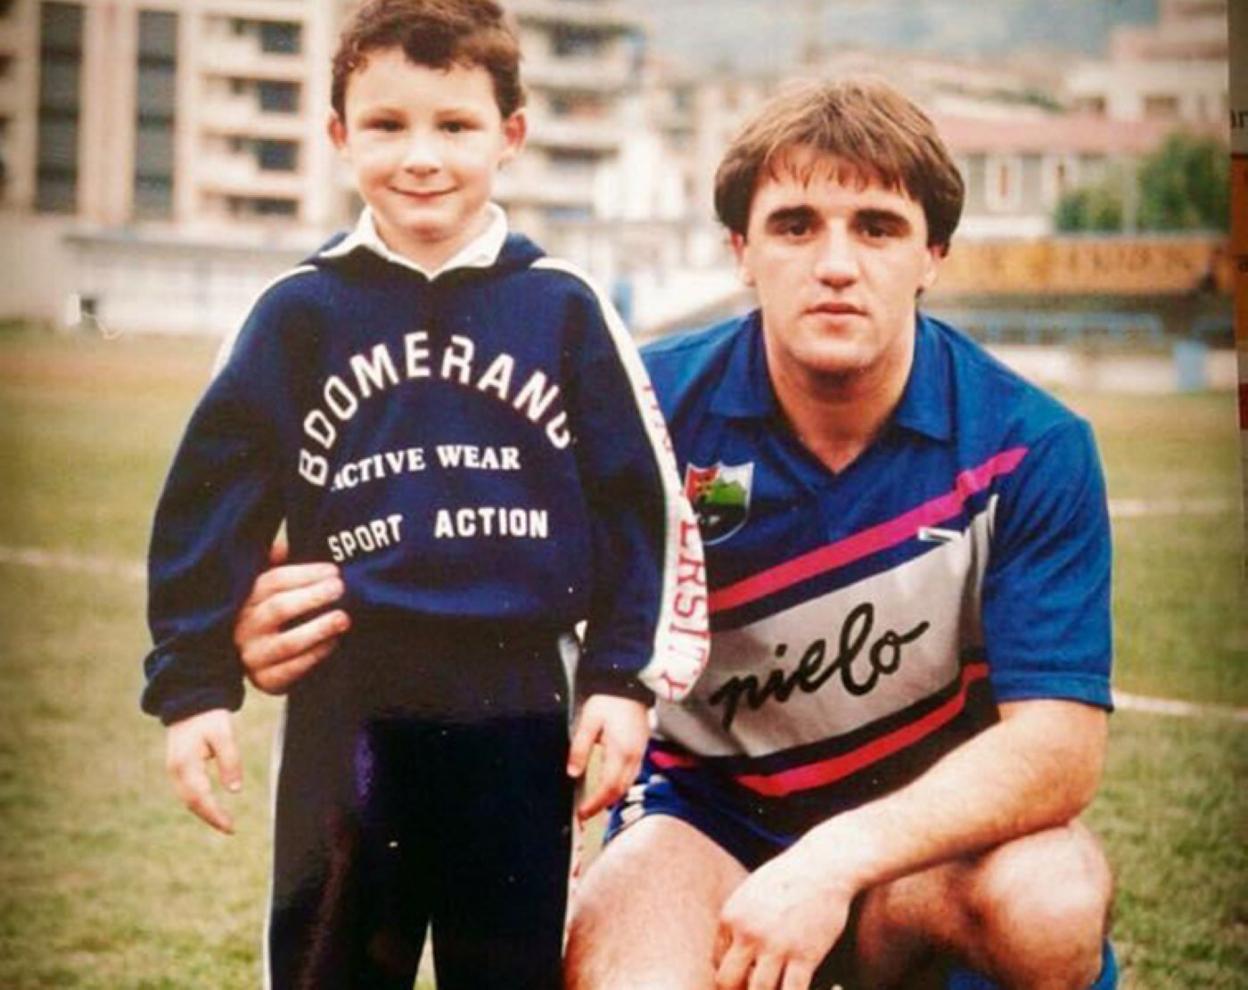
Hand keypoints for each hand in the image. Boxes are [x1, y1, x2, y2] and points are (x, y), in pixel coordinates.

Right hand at [165, 708, 242, 833]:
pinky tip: (212, 805)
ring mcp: (173, 769)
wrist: (190, 700)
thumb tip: (234, 790)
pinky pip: (187, 790)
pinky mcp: (177, 766)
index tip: (231, 827)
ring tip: (223, 822)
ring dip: (204, 811)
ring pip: (187, 797)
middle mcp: (175, 770)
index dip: (215, 814)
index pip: (200, 797)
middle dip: (210, 817)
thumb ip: (229, 761)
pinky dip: (199, 800)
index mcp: (185, 764)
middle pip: (191, 802)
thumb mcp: (224, 734)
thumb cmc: (209, 716)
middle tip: (230, 829)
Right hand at [234, 535, 348, 694]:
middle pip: (279, 609)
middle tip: (341, 588)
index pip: (272, 582)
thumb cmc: (273, 614)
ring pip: (287, 642)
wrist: (264, 661)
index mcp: (243, 600)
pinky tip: (335, 642)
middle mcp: (243, 629)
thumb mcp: (268, 588)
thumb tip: (281, 546)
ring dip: (319, 628)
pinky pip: (292, 669)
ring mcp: (252, 657)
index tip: (333, 570)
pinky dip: (316, 655)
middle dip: (313, 597)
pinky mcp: (265, 682)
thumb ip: (274, 566)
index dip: (305, 574)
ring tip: (344, 617)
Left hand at [566, 694, 648, 819]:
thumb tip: (573, 772)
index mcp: (620, 751)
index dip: (595, 804)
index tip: (582, 814)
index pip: (608, 787)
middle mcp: (633, 756)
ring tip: (595, 804)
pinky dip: (620, 785)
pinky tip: (609, 785)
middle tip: (585, 814)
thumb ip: (580, 748)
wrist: (630, 684)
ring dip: (612, 797)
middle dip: (602, 805)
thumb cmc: (609, 700)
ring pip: (627, 784)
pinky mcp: (640, 748)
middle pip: (619, 791)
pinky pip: (632, 774)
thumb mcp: (589, 721)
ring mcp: (639, 753)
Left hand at [713, 844, 854, 989]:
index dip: (733, 973)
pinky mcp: (805, 955)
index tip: (750, 973)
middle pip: (726, 982)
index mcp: (732, 917)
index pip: (717, 960)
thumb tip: (735, 950)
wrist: (824, 865)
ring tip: (774, 989)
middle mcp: (748, 933)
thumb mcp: (752, 892)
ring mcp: (776, 945)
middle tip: (753, 989)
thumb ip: (739, 920)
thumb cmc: (790, 879)